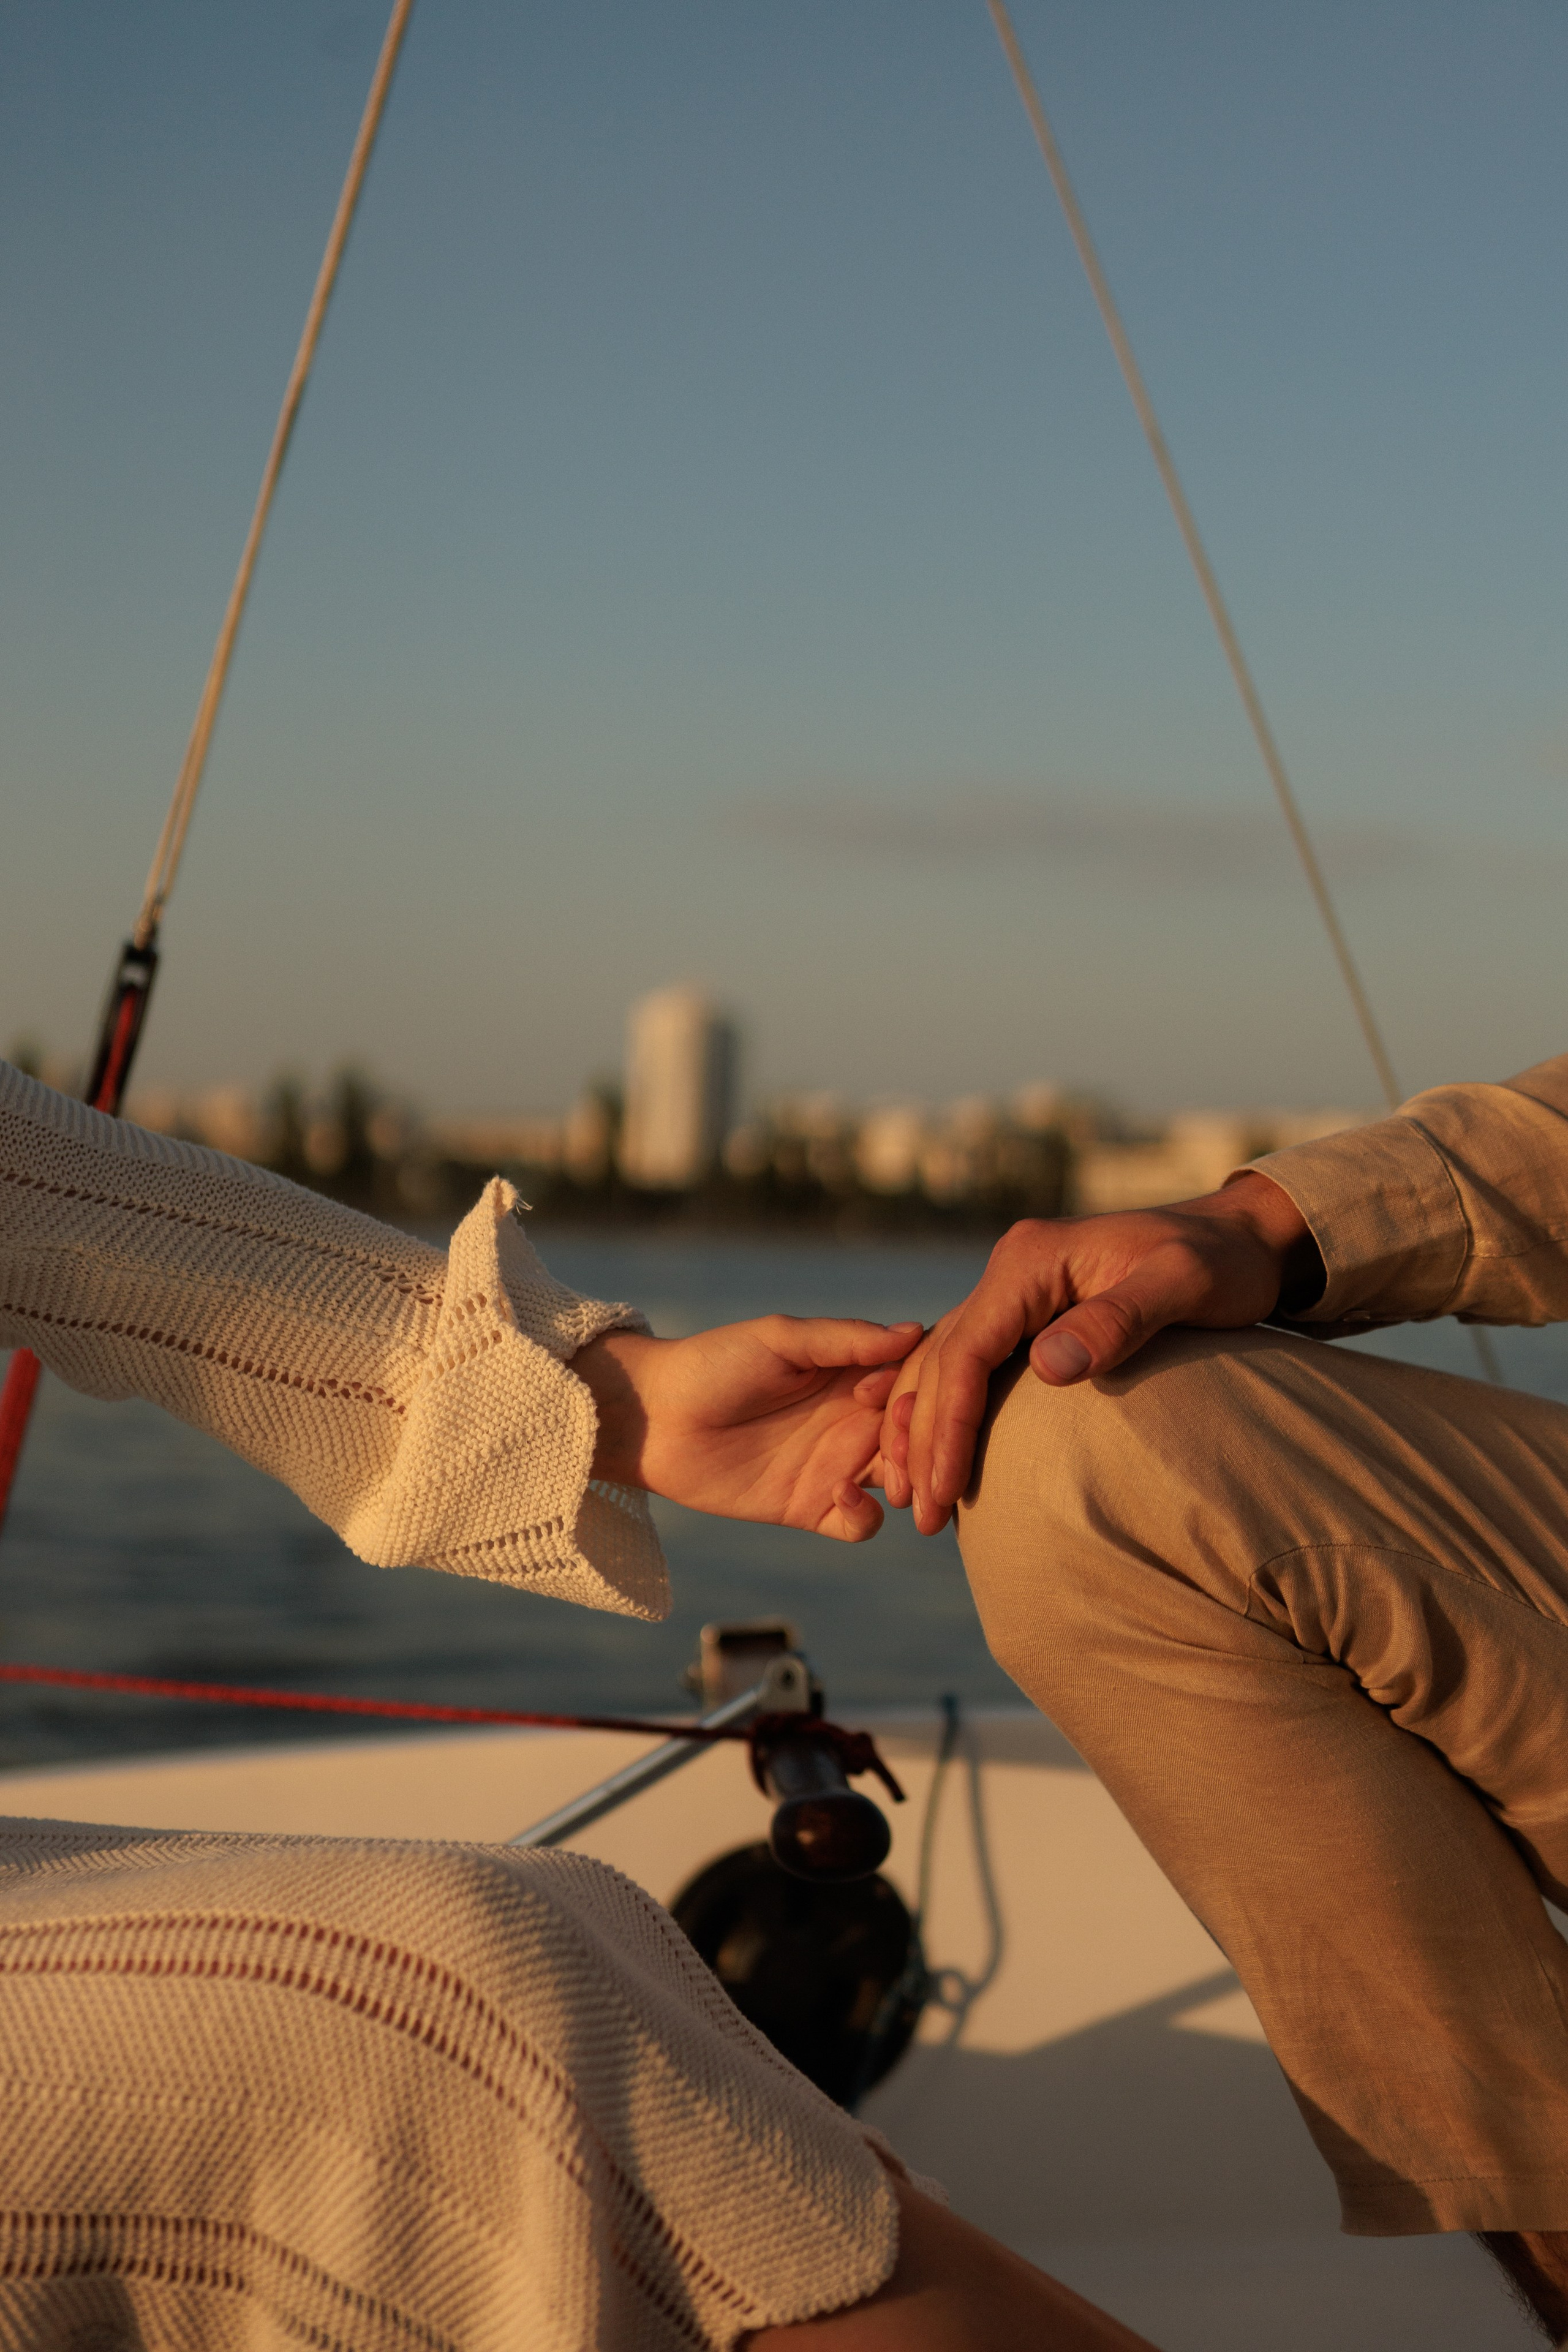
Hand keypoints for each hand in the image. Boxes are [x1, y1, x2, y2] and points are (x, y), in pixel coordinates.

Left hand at [573, 1316, 923, 1542]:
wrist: (655, 1416)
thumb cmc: (714, 1362)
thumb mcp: (781, 1338)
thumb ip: (845, 1339)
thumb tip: (915, 1332)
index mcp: (853, 1372)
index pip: (915, 1382)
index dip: (920, 1391)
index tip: (892, 1393)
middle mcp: (853, 1418)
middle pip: (916, 1436)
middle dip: (923, 1445)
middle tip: (904, 1447)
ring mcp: (835, 1465)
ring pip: (901, 1481)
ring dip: (909, 1482)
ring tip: (892, 1479)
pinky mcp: (811, 1508)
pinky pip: (861, 1525)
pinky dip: (865, 1517)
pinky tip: (840, 1495)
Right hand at [880, 1174, 1319, 1533]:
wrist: (1236, 1238)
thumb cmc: (1221, 1263)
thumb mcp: (1185, 1283)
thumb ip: (1120, 1319)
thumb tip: (1047, 1367)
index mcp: (1031, 1260)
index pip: (969, 1349)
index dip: (950, 1424)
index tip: (945, 1489)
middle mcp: (1011, 1269)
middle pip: (943, 1362)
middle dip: (924, 1441)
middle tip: (922, 1519)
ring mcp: (1014, 1290)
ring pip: (941, 1364)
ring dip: (919, 1429)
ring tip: (913, 1498)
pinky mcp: (1026, 1313)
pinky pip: (966, 1364)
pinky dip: (941, 1410)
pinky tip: (932, 1454)